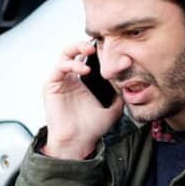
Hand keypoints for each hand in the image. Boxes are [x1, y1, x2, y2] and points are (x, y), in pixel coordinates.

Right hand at [42, 41, 123, 158]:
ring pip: (65, 54)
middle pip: (74, 51)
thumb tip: (133, 83)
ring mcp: (60, 81)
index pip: (87, 57)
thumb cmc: (91, 128)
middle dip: (85, 44)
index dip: (96, 50)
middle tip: (98, 44)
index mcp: (82, 81)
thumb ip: (121, 94)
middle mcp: (69, 78)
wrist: (78, 142)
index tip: (110, 49)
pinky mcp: (51, 85)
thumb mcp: (114, 108)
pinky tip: (84, 70)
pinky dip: (71, 64)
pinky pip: (59, 67)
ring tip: (90, 50)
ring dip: (76, 48)